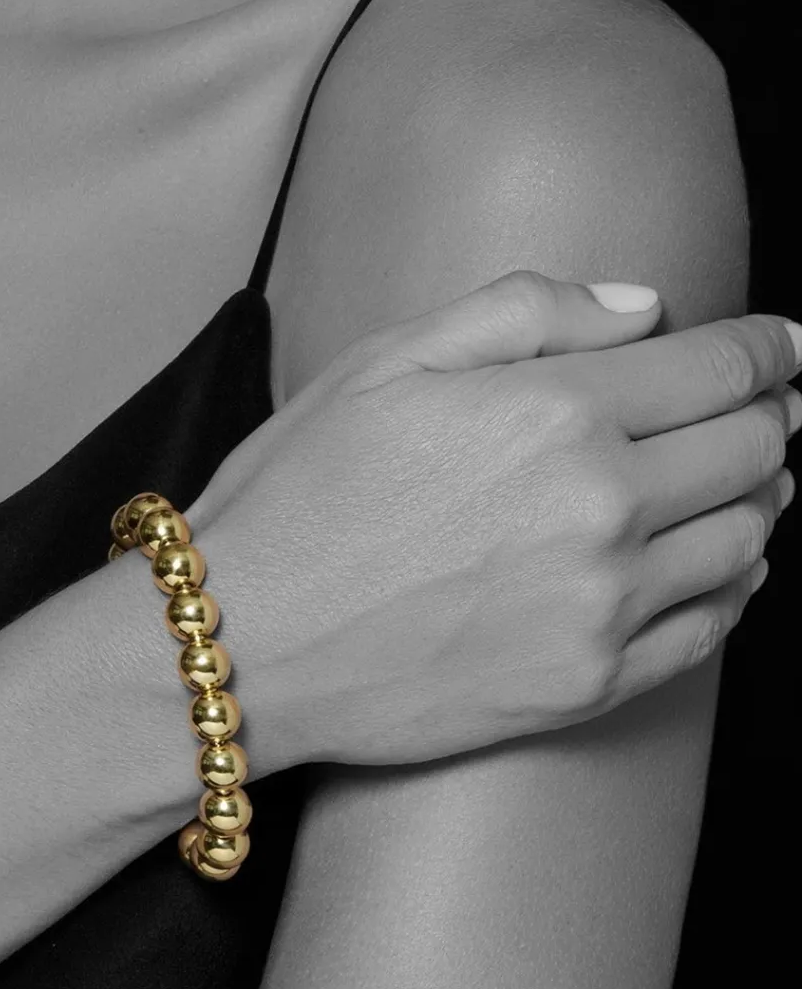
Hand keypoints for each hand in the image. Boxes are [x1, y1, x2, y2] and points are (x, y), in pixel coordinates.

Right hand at [184, 271, 798, 769]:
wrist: (242, 642)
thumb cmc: (297, 494)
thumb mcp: (382, 362)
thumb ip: (520, 311)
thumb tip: (642, 305)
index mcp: (554, 412)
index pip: (719, 367)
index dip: (770, 347)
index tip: (785, 343)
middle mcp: (604, 508)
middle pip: (755, 449)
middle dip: (772, 413)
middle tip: (768, 402)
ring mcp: (606, 605)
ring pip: (749, 538)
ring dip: (760, 496)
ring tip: (742, 476)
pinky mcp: (593, 683)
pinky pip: (714, 627)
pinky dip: (735, 584)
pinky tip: (716, 563)